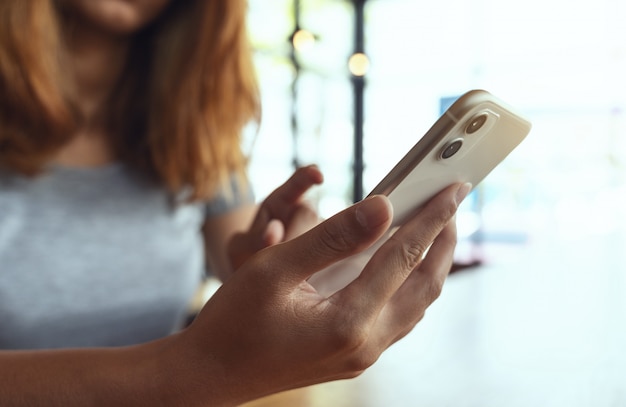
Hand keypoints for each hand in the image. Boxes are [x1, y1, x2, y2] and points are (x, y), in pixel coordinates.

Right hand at [176, 182, 470, 405]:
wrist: (209, 375)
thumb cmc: (232, 320)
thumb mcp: (275, 268)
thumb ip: (332, 237)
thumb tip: (383, 206)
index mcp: (348, 321)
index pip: (405, 256)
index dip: (432, 217)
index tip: (454, 188)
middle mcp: (366, 343)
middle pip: (425, 285)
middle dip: (444, 241)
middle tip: (452, 203)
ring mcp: (362, 355)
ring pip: (416, 305)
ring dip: (430, 264)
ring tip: (435, 229)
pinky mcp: (353, 356)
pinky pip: (399, 318)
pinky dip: (410, 285)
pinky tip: (403, 266)